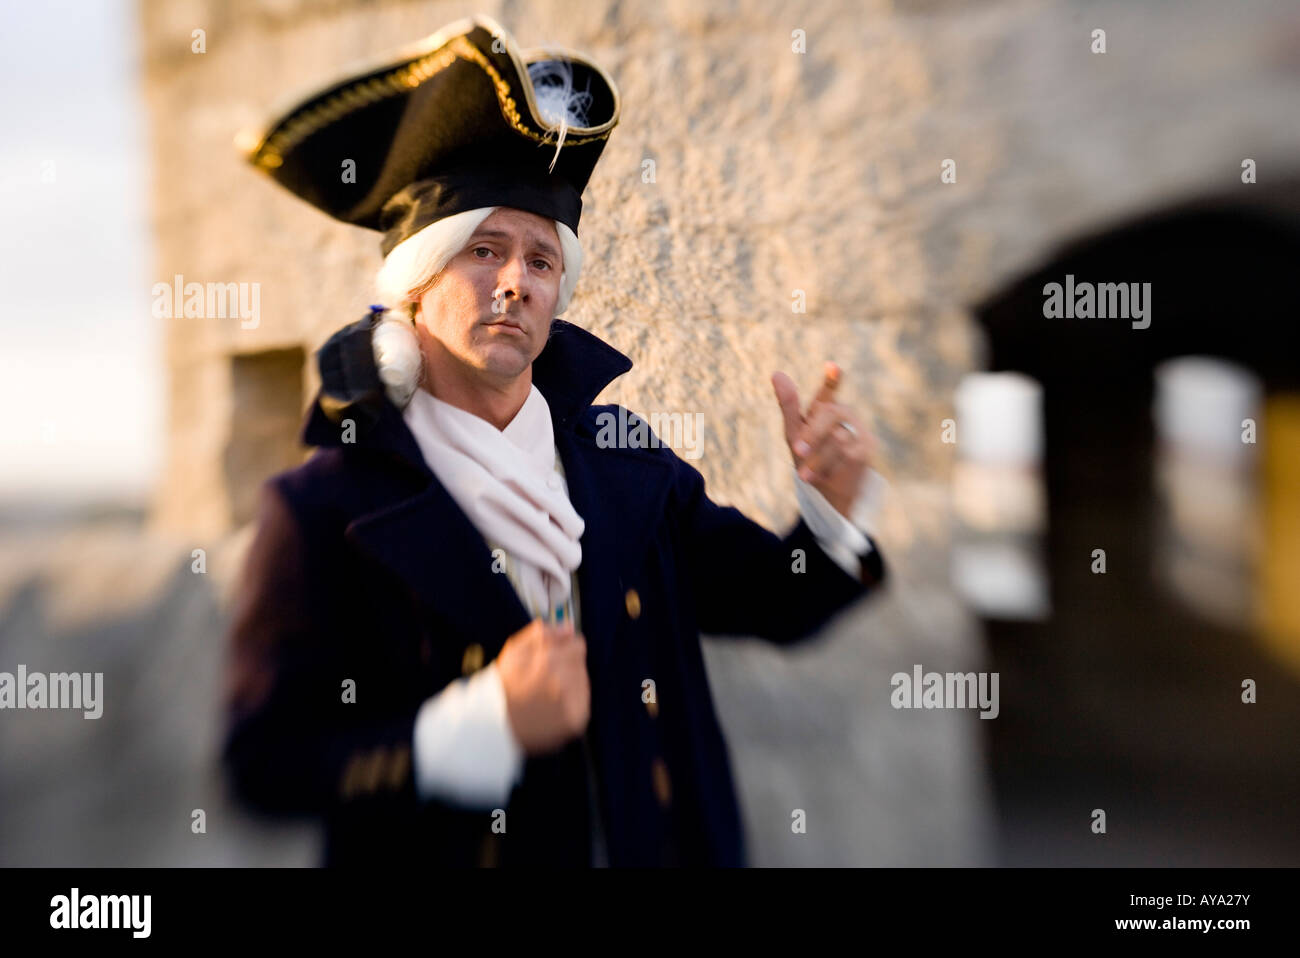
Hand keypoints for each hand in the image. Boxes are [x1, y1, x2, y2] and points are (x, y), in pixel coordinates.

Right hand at [496, 618, 589, 755]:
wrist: (497, 725)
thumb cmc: (505, 686)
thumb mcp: (515, 650)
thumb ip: (543, 633)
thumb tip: (568, 627)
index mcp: (550, 661)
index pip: (578, 644)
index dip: (565, 648)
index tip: (554, 656)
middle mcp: (564, 682)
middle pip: (581, 662)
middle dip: (566, 665)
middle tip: (544, 678)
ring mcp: (572, 703)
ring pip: (583, 681)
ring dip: (570, 683)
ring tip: (546, 692)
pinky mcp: (576, 720)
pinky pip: (583, 701)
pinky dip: (572, 701)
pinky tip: (553, 705)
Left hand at [771, 361, 874, 518]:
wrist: (831, 492)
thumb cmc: (810, 458)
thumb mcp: (794, 433)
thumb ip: (788, 405)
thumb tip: (777, 373)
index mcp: (826, 408)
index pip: (828, 392)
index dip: (831, 380)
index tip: (831, 366)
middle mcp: (846, 415)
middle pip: (831, 413)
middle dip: (812, 434)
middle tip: (797, 451)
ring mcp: (860, 431)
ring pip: (838, 438)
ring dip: (818, 459)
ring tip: (805, 475)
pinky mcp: (867, 450)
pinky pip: (848, 456)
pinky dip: (830, 468)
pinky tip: (820, 478)